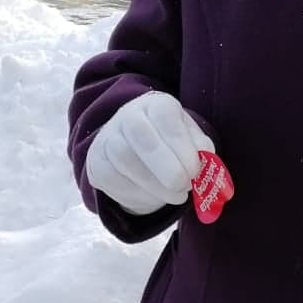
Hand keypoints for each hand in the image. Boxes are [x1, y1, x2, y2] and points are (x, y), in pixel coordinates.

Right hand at [86, 92, 213, 216]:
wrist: (138, 153)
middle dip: (165, 166)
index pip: (164, 116)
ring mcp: (108, 138)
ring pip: (124, 158)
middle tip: (184, 187)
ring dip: (153, 184)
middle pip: (140, 135)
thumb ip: (201, 149)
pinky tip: (154, 197)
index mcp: (156, 105)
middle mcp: (127, 116)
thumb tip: (205, 162)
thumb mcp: (191, 141)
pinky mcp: (96, 163)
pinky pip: (112, 179)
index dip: (180, 144)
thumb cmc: (172, 145)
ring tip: (176, 196)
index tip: (195, 171)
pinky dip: (137, 194)